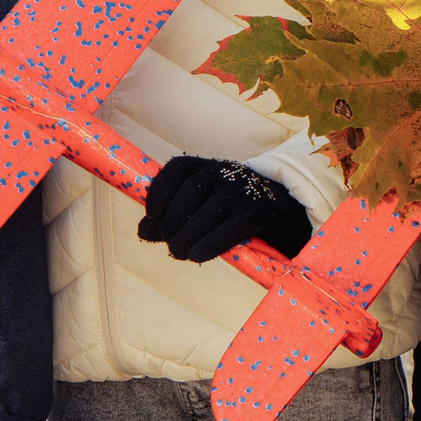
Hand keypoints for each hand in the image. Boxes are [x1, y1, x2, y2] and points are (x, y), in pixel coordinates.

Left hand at [137, 157, 312, 261]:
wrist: (277, 209)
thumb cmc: (226, 208)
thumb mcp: (197, 206)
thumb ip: (168, 217)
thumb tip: (143, 231)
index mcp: (203, 165)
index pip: (175, 169)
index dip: (159, 191)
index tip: (151, 215)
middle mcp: (222, 171)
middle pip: (188, 195)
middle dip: (172, 223)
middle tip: (170, 244)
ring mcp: (241, 189)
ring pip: (206, 213)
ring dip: (186, 238)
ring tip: (180, 253)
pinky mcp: (258, 209)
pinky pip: (229, 229)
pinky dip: (209, 244)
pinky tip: (197, 255)